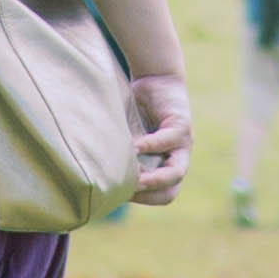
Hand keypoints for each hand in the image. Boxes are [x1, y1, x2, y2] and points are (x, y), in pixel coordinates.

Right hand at [123, 75, 195, 204]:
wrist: (156, 78)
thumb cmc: (135, 110)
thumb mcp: (126, 139)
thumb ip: (120, 156)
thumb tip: (96, 178)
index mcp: (166, 167)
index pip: (161, 196)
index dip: (141, 199)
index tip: (120, 194)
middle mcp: (177, 159)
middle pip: (171, 192)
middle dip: (149, 195)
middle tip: (127, 191)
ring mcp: (183, 144)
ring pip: (176, 172)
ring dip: (154, 178)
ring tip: (133, 177)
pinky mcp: (181, 125)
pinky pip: (168, 141)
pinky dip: (150, 145)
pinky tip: (134, 145)